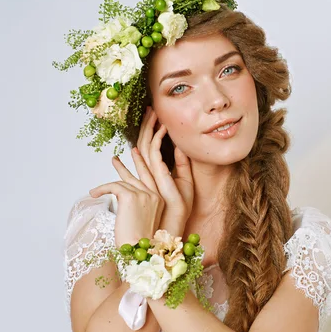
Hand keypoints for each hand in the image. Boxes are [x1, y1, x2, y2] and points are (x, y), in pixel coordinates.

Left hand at [89, 147, 163, 246]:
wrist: (140, 252)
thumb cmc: (139, 243)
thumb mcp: (142, 221)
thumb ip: (137, 207)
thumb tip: (122, 200)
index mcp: (160, 200)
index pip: (150, 178)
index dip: (142, 167)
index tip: (136, 156)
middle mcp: (154, 194)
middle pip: (140, 173)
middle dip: (131, 162)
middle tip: (118, 157)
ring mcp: (144, 194)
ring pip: (122, 182)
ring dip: (106, 186)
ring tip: (96, 189)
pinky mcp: (130, 197)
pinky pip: (112, 186)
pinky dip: (101, 189)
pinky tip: (94, 194)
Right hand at [137, 106, 193, 236]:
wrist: (175, 223)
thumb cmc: (179, 206)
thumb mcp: (184, 179)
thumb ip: (182, 162)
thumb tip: (182, 146)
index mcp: (155, 171)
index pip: (150, 146)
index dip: (151, 131)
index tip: (155, 117)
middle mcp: (149, 170)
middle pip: (145, 142)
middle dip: (147, 124)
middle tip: (150, 108)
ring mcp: (151, 173)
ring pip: (147, 144)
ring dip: (150, 128)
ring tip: (152, 112)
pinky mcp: (157, 176)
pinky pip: (155, 154)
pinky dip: (158, 140)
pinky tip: (162, 129)